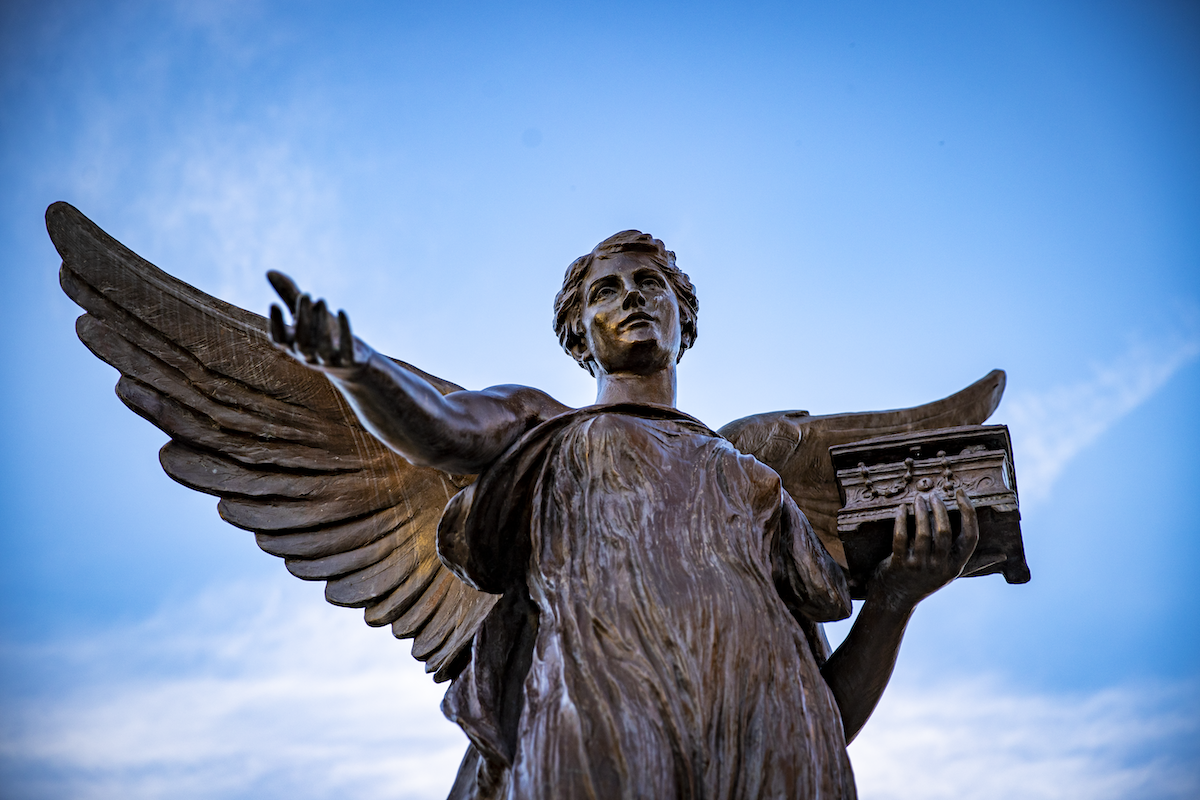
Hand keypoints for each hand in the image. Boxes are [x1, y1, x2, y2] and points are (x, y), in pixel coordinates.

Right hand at [267, 270, 371, 376]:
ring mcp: (327, 362)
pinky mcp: (347, 362)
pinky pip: (346, 350)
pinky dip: (345, 331)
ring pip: (322, 348)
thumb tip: (269, 271)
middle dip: (302, 318)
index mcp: (293, 345)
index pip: (278, 339)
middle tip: (305, 294)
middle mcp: (308, 356)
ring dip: (321, 324)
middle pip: (302, 342)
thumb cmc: (322, 333)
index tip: (274, 304)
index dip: (275, 324)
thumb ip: (289, 295)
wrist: (350, 363)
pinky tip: (342, 311)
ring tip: (322, 300)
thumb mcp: (305, 314)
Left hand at [870, 489, 978, 611]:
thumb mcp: (952, 573)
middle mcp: (940, 566)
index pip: (971, 536)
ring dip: (921, 511)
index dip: (968, 512)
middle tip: (934, 495)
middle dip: (940, 509)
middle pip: (944, 532)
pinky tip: (902, 509)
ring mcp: (919, 566)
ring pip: (923, 533)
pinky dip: (901, 520)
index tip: (961, 492)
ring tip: (919, 498)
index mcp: (956, 565)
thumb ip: (977, 563)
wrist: (897, 599)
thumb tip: (1003, 556)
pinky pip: (901, 538)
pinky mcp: (899, 564)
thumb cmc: (927, 580)